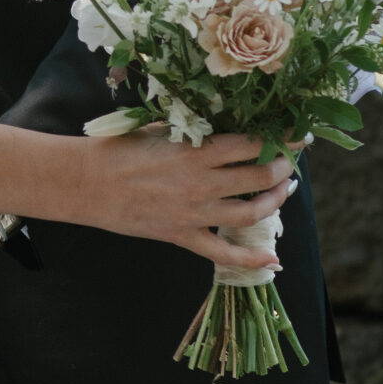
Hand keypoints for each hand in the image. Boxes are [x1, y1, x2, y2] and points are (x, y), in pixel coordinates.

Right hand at [80, 130, 294, 272]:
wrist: (86, 183)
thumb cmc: (118, 149)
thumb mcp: (161, 129)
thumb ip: (194, 129)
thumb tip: (224, 125)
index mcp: (197, 151)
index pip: (252, 145)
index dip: (281, 140)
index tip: (296, 136)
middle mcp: (202, 183)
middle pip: (260, 177)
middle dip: (282, 168)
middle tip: (288, 161)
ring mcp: (195, 213)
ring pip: (251, 212)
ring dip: (275, 201)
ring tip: (284, 190)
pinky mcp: (183, 235)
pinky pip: (223, 253)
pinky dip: (251, 258)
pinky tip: (274, 259)